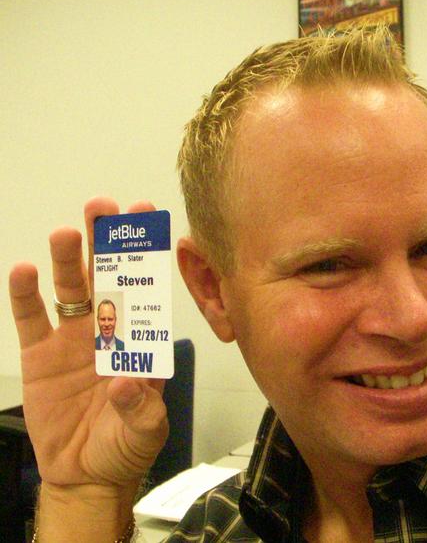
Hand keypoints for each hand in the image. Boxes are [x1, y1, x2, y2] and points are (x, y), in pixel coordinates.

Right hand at [9, 197, 168, 490]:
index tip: (147, 217)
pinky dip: (25, 295)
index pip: (144, 287)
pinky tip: (24, 270)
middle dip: (104, 242)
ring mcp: (71, 339)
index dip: (145, 253)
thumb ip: (141, 406)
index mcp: (138, 339)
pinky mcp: (39, 355)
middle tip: (103, 208)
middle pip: (105, 276)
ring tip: (66, 233)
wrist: (85, 473)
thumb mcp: (145, 429)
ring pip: (69, 288)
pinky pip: (30, 318)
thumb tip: (126, 382)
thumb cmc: (124, 446)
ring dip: (66, 259)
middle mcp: (106, 329)